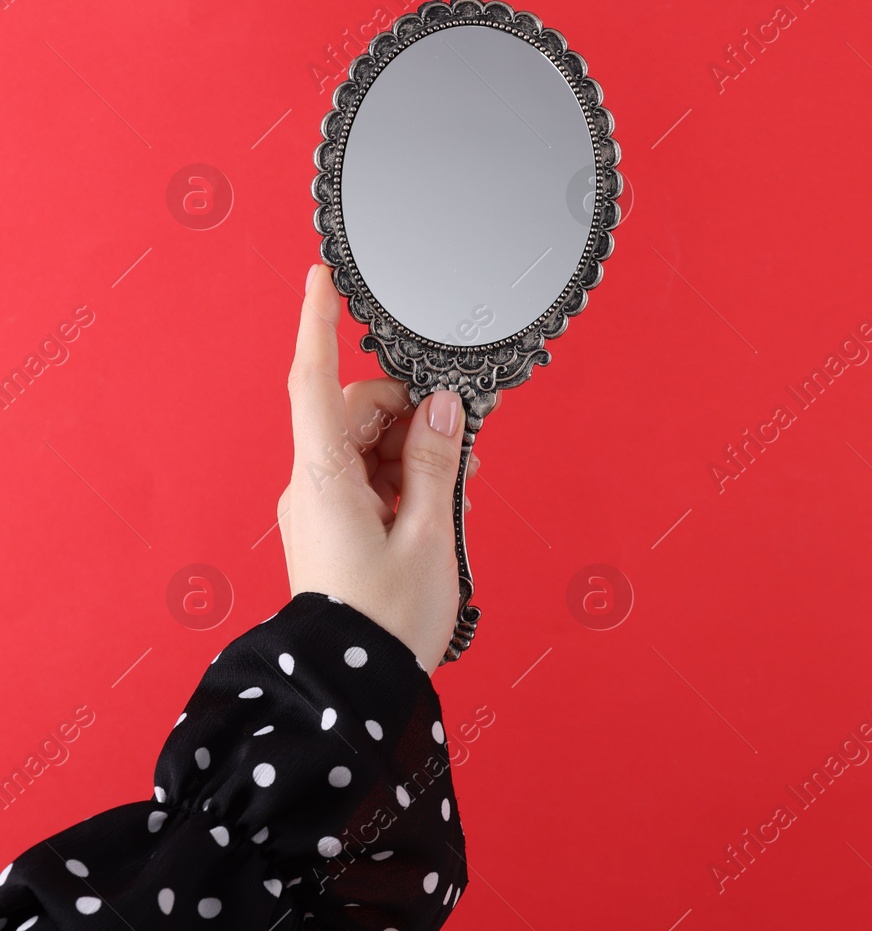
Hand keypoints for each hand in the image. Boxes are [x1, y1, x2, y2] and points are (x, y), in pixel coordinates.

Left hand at [277, 264, 483, 671]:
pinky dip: (407, 477)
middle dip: (412, 412)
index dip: (317, 325)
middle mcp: (312, 486)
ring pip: (370, 446)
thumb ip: (438, 461)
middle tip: (464, 438)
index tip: (320, 276)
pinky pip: (371, 478)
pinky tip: (441, 502)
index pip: (314, 383)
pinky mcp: (334, 528)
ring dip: (417, 450)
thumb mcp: (429, 534)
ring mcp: (320, 508)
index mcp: (324, 480)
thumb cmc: (385, 622)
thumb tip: (445, 405)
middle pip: (358, 413)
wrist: (352, 690)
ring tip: (459, 484)